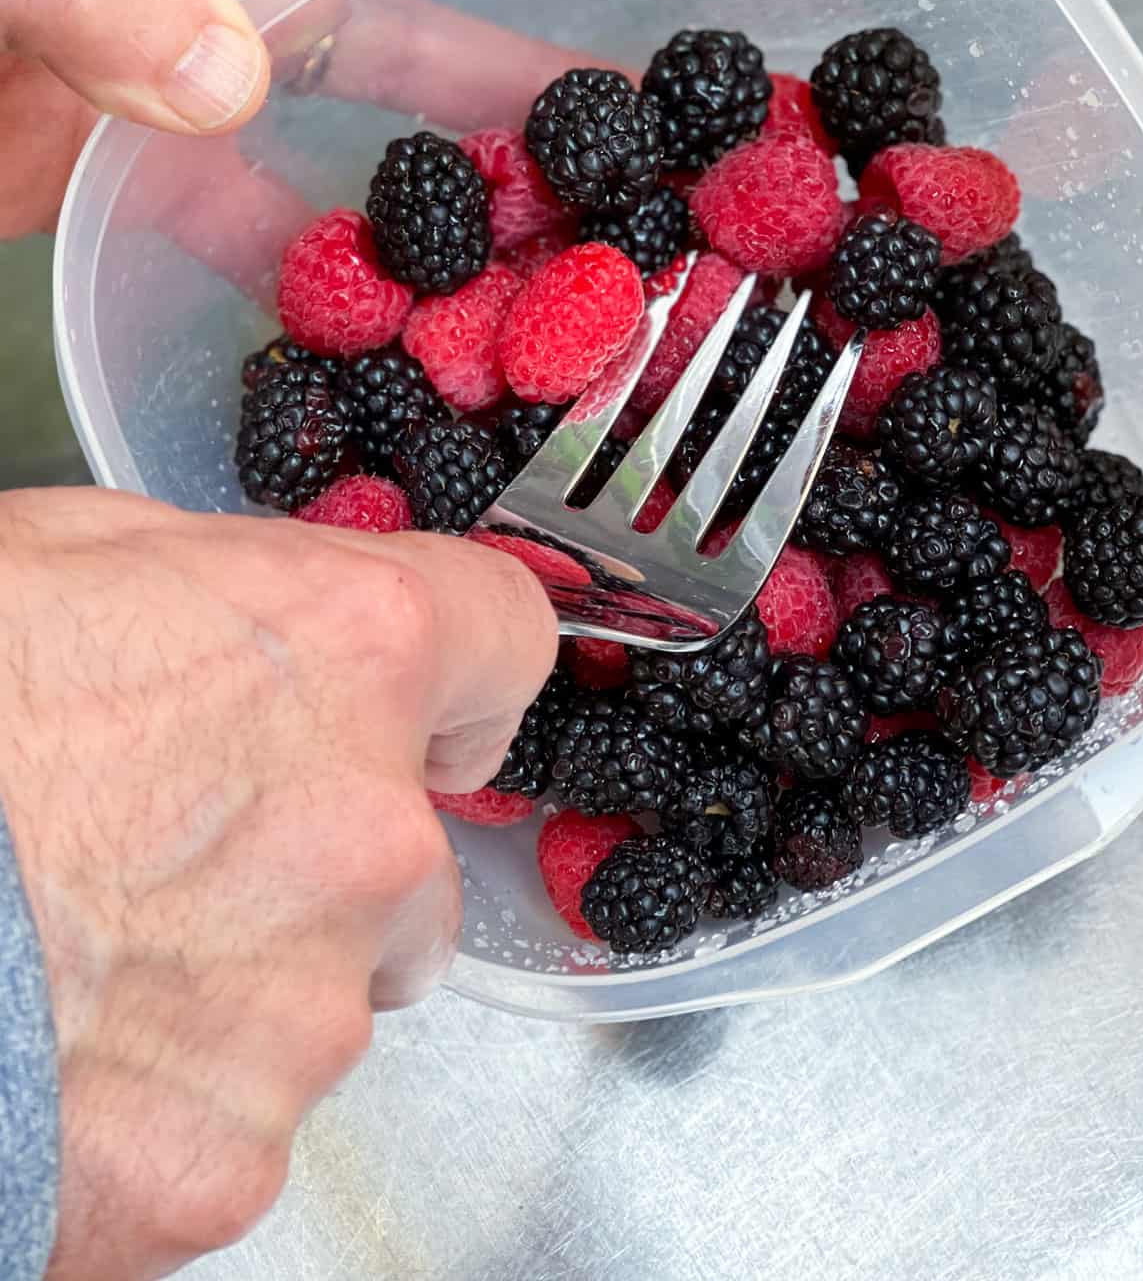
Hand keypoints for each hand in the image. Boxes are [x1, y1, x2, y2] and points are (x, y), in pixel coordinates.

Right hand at [0, 487, 556, 1277]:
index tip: (435, 713)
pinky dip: (171, 1098)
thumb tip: (272, 621)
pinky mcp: (229, 1157)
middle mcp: (368, 831)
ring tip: (91, 954)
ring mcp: (306, 1009)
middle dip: (324, 859)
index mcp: (346, 652)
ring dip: (246, 982)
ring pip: (329, 995)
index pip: (507, 641)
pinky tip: (66, 1049)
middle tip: (169, 854)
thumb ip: (225, 584)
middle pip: (417, 852)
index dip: (459, 680)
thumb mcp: (67, 554)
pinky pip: (239, 1117)